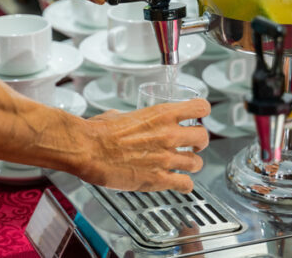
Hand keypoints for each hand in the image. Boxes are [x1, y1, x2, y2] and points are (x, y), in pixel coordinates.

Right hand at [69, 99, 210, 192]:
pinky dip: (185, 185)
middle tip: (192, 145)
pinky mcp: (159, 179)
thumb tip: (125, 119)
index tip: (198, 117)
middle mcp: (169, 135)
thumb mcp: (120, 114)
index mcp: (162, 114)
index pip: (200, 107)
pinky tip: (179, 183)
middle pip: (203, 137)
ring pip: (198, 163)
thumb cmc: (98, 132)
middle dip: (199, 142)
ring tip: (184, 165)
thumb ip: (131, 118)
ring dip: (192, 164)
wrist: (88, 150)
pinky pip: (186, 184)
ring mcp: (166, 158)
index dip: (202, 112)